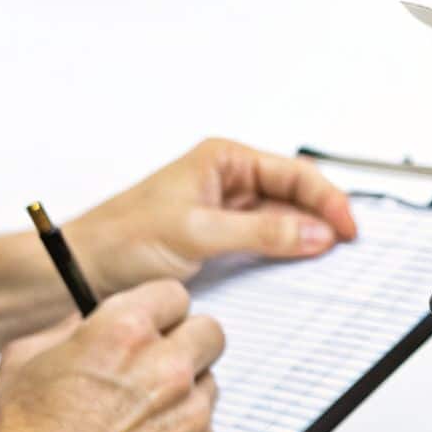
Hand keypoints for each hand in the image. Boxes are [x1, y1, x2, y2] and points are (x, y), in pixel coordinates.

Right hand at [0, 279, 223, 431]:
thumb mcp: (23, 363)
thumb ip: (66, 330)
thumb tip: (87, 320)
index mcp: (123, 332)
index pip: (173, 295)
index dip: (157, 311)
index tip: (150, 324)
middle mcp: (166, 368)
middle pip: (208, 333)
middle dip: (183, 344)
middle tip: (153, 366)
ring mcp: (189, 413)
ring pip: (208, 383)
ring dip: (183, 393)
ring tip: (138, 419)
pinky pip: (205, 429)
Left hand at [69, 138, 358, 290]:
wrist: (83, 272)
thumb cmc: (122, 237)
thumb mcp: (198, 233)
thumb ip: (261, 232)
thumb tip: (314, 233)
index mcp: (223, 159)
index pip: (293, 172)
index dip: (327, 198)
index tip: (347, 228)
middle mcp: (228, 180)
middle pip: (294, 196)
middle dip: (322, 219)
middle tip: (347, 248)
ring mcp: (226, 212)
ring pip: (283, 222)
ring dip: (305, 240)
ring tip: (327, 262)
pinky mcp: (221, 242)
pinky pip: (265, 246)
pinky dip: (284, 257)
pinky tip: (297, 271)